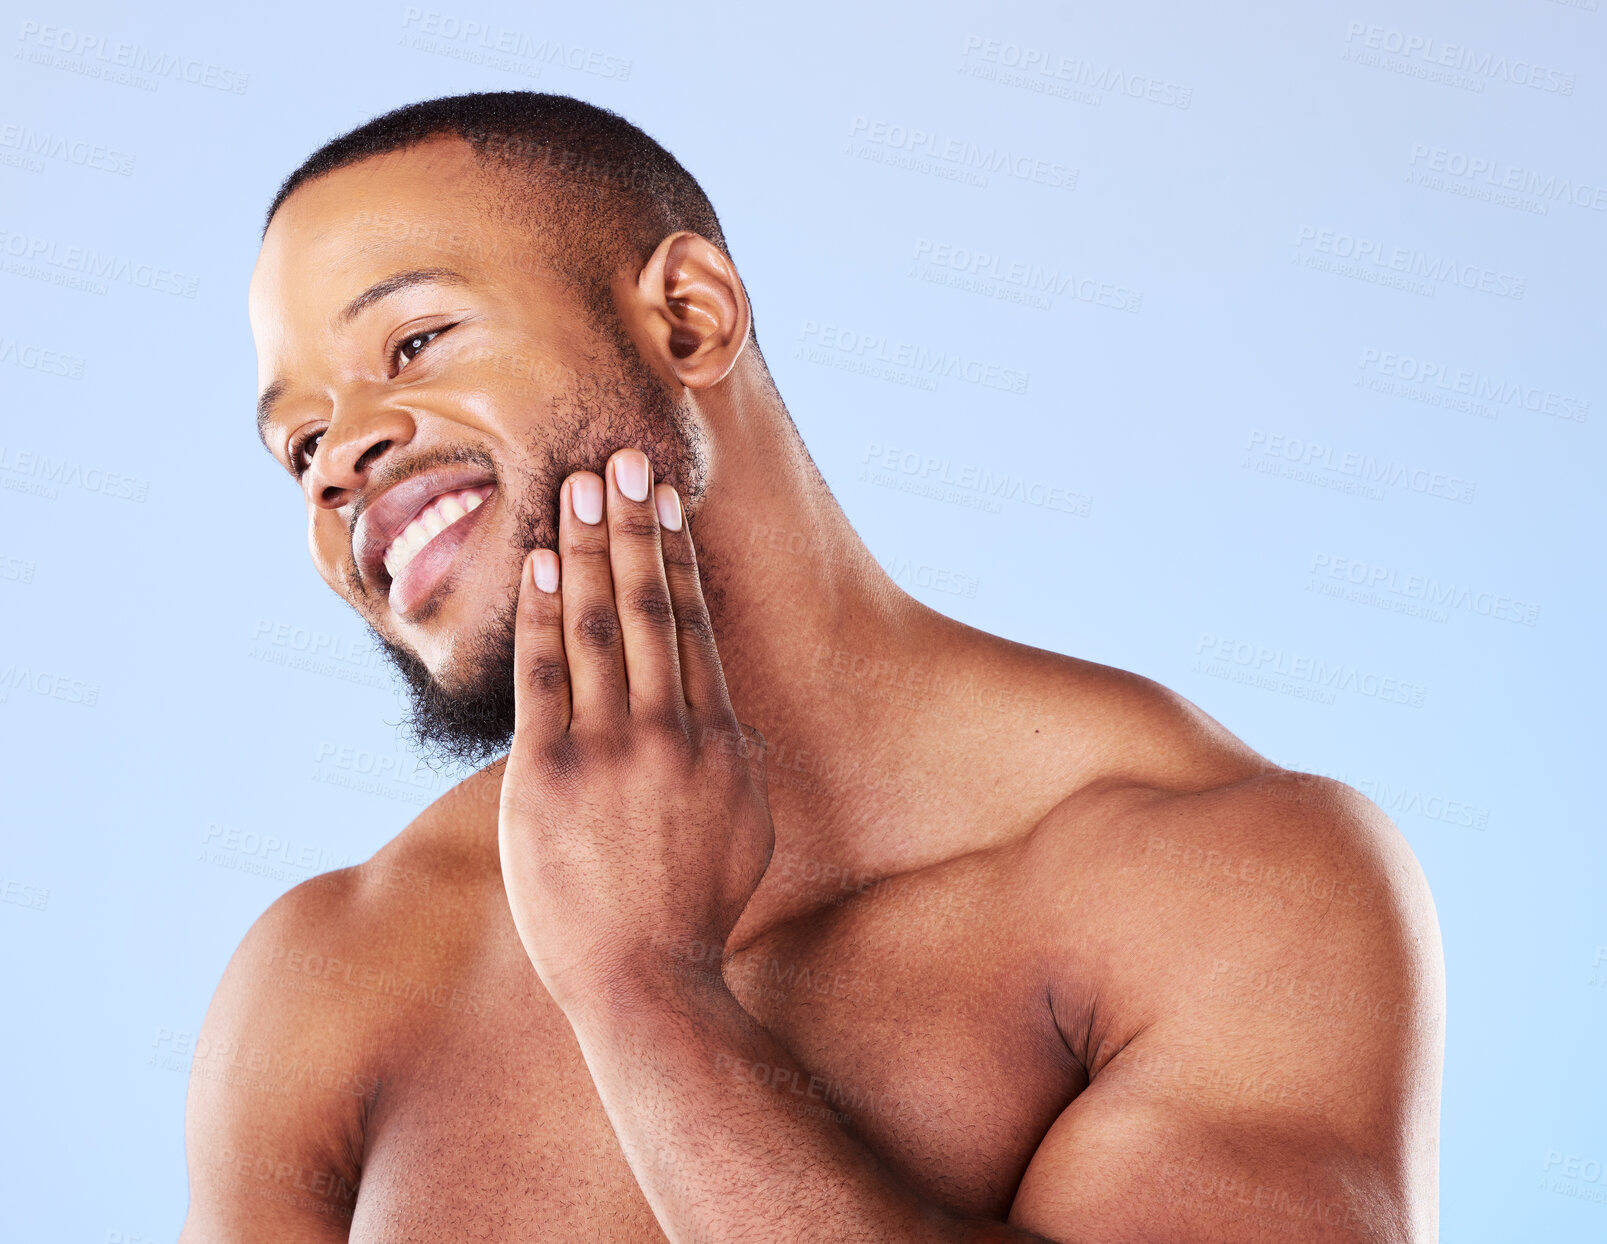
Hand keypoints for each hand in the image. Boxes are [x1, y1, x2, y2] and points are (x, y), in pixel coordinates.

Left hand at [497, 448, 773, 1016]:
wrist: (644, 979)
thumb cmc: (696, 907)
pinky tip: (542, 565)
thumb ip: (739, 762)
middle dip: (632, 528)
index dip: (676, 555)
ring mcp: (609, 753)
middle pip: (650, 608)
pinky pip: (544, 679)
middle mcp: (669, 732)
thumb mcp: (747, 828)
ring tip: (578, 487)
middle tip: (621, 461)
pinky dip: (544, 617)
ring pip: (599, 628)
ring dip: (588, 551)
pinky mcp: (549, 776)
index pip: (694, 625)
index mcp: (718, 738)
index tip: (666, 500)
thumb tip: (735, 718)